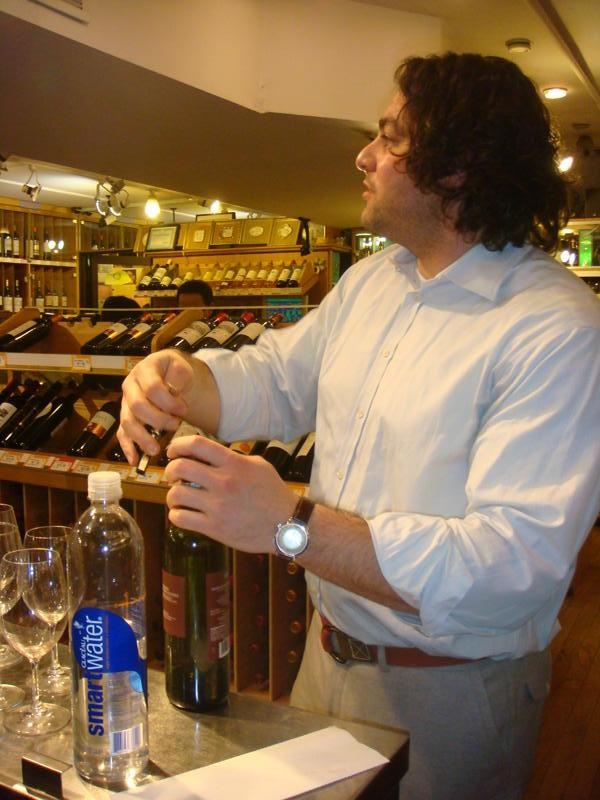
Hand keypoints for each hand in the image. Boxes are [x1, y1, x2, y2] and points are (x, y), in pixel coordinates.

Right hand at [117, 350, 193, 464]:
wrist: (169, 373)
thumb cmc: (175, 371)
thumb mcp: (181, 367)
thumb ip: (179, 378)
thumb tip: (175, 393)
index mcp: (144, 370)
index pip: (152, 387)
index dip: (168, 401)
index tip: (183, 410)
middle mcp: (130, 386)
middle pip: (137, 406)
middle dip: (157, 419)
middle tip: (175, 426)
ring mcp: (126, 403)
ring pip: (127, 422)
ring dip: (141, 437)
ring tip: (156, 450)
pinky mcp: (127, 418)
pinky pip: (122, 434)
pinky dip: (128, 448)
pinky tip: (135, 461)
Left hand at [164, 434, 297, 552]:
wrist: (286, 524)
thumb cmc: (273, 493)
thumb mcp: (259, 466)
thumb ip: (234, 458)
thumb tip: (210, 456)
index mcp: (234, 463)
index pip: (196, 444)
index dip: (178, 444)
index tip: (173, 451)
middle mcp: (223, 482)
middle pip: (180, 467)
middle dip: (170, 470)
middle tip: (173, 476)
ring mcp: (217, 506)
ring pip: (176, 494)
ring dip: (172, 495)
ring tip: (179, 497)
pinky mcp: (214, 528)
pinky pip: (180, 518)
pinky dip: (176, 514)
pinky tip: (183, 513)